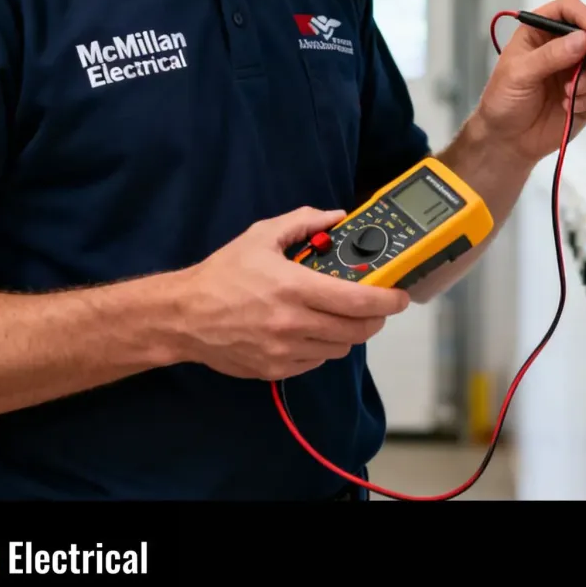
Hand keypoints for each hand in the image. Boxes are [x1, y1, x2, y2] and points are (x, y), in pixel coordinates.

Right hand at [175, 206, 409, 380]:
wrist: (185, 316)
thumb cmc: (223, 274)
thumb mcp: (261, 236)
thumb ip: (303, 222)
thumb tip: (336, 216)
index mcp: (294, 287)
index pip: (358, 301)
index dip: (388, 301)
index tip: (400, 296)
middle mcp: (294, 323)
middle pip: (357, 330)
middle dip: (375, 318)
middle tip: (374, 306)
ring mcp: (286, 351)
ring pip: (340, 348)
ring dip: (348, 332)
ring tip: (338, 315)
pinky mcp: (276, 370)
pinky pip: (317, 362)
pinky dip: (323, 347)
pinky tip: (311, 330)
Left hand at [477, 0, 585, 163]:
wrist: (507, 140)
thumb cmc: (504, 100)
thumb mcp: (519, 73)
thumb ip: (550, 56)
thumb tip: (583, 39)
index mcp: (540, 33)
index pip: (567, 10)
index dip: (585, 16)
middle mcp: (562, 49)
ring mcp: (577, 72)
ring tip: (569, 95)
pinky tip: (571, 106)